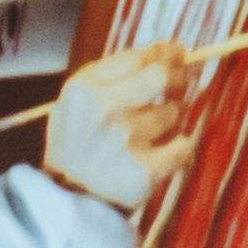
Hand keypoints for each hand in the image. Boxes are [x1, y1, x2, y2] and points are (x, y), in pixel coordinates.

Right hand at [44, 44, 198, 213]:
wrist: (63, 199)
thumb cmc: (78, 141)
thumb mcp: (80, 98)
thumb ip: (118, 71)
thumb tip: (173, 49)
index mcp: (83, 90)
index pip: (141, 56)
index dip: (165, 53)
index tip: (175, 55)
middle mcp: (103, 111)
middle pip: (164, 77)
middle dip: (179, 77)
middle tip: (178, 85)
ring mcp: (125, 142)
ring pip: (174, 113)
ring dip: (167, 121)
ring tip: (143, 136)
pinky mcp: (144, 171)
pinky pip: (183, 147)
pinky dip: (177, 151)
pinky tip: (158, 156)